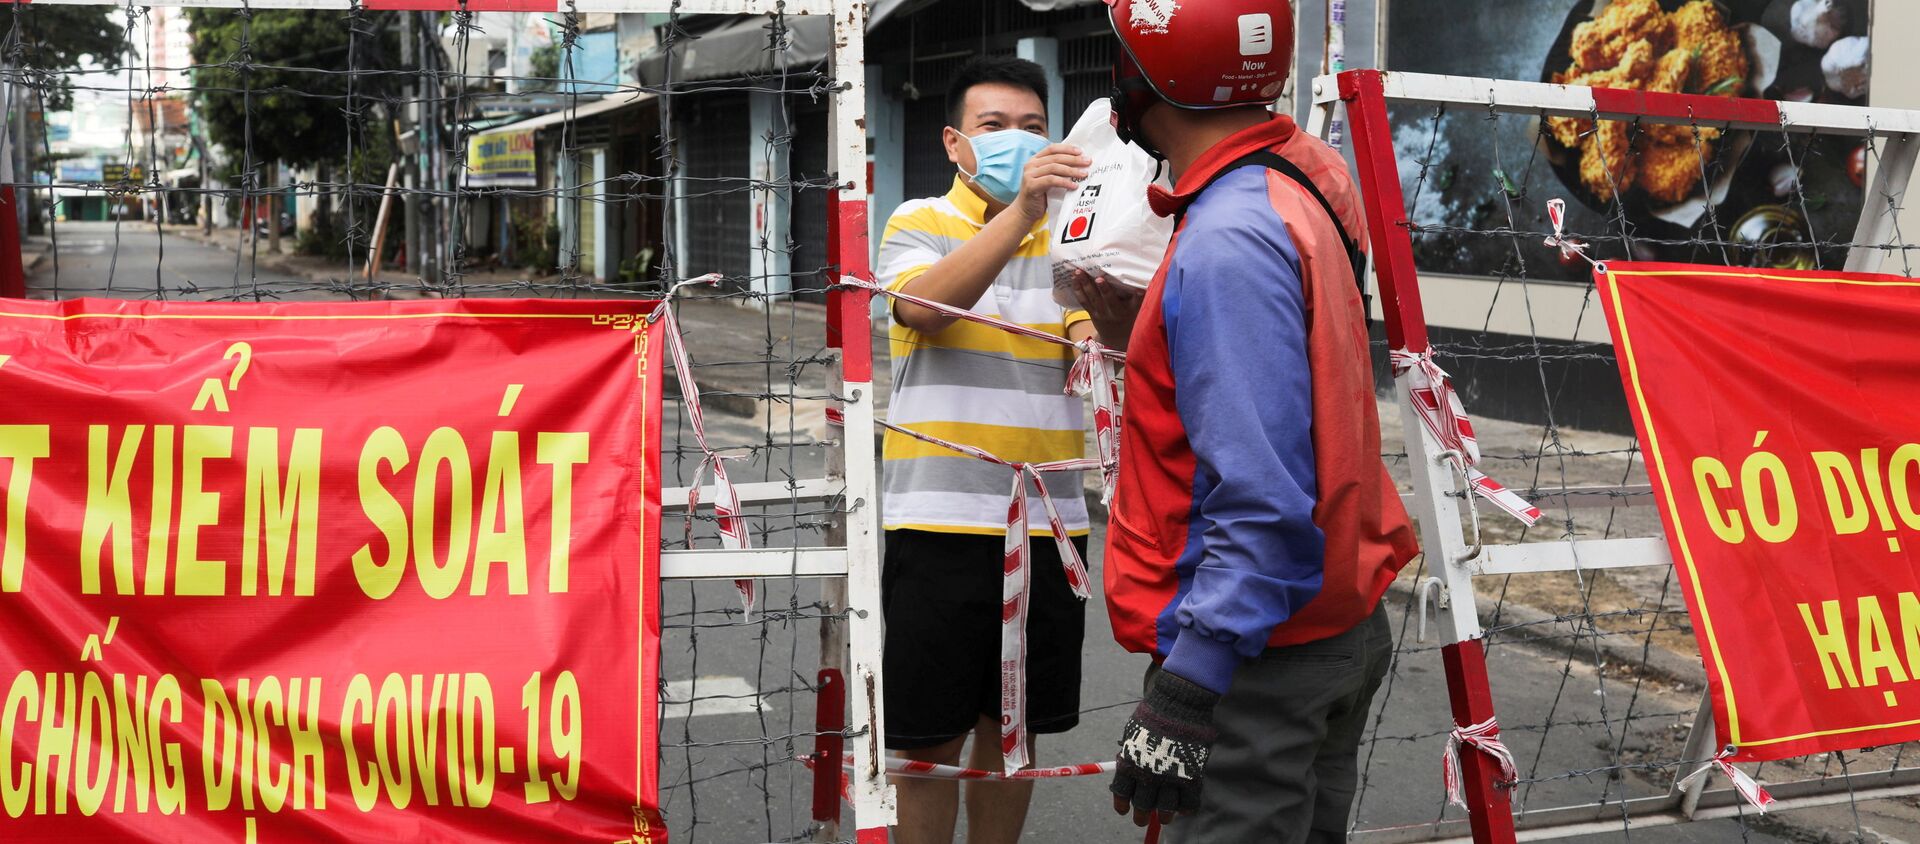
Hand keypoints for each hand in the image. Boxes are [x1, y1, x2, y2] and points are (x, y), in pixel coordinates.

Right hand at [1013, 144, 1089, 225]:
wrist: (1025, 211)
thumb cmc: (1039, 196)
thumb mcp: (1048, 179)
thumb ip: (1057, 170)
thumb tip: (1078, 163)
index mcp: (1035, 160)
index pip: (1052, 149)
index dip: (1067, 149)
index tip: (1080, 152)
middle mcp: (1030, 165)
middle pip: (1055, 158)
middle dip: (1073, 159)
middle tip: (1087, 162)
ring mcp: (1029, 175)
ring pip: (1054, 168)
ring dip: (1071, 170)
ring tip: (1083, 174)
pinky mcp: (1031, 186)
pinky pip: (1051, 180)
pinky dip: (1064, 182)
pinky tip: (1073, 185)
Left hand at [1069, 269, 1144, 351]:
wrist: (1116, 338)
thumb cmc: (1129, 319)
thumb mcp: (1136, 311)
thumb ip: (1137, 298)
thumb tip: (1142, 284)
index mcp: (1122, 312)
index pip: (1117, 301)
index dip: (1110, 291)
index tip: (1104, 280)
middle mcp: (1109, 313)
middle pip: (1103, 299)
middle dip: (1098, 287)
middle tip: (1092, 275)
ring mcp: (1098, 313)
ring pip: (1090, 298)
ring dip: (1083, 285)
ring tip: (1078, 272)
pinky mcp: (1091, 312)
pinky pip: (1083, 301)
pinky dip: (1078, 290)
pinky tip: (1074, 278)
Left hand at [1109, 669, 1218, 826]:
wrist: (1179, 702)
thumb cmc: (1154, 714)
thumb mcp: (1133, 733)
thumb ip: (1130, 755)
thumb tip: (1127, 771)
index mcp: (1129, 763)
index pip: (1122, 792)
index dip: (1122, 804)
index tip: (1123, 810)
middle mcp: (1147, 774)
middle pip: (1143, 805)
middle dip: (1141, 815)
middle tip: (1142, 819)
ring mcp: (1170, 777)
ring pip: (1166, 808)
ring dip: (1164, 816)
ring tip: (1165, 818)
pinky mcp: (1191, 776)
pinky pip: (1189, 801)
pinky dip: (1187, 808)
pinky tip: (1184, 808)